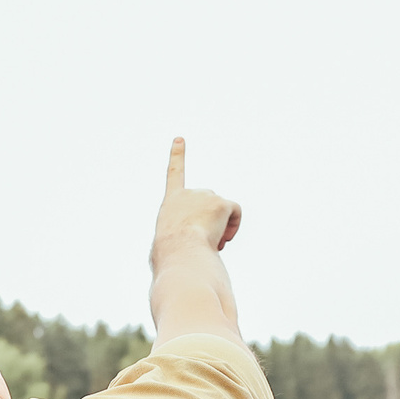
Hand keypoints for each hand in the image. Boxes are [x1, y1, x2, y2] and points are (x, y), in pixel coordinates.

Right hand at [150, 137, 241, 269]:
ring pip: (223, 211)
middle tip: (203, 242)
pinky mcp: (220, 203)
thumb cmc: (170, 258)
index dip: (177, 156)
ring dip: (221, 227)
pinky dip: (233, 226)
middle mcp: (188, 194)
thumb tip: (182, 257)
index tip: (179, 140)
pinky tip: (223, 239)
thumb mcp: (164, 249)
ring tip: (210, 244)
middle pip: (208, 204)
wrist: (180, 254)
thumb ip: (175, 243)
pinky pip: (235, 212)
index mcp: (171, 203)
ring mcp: (205, 195)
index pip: (174, 175)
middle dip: (211, 222)